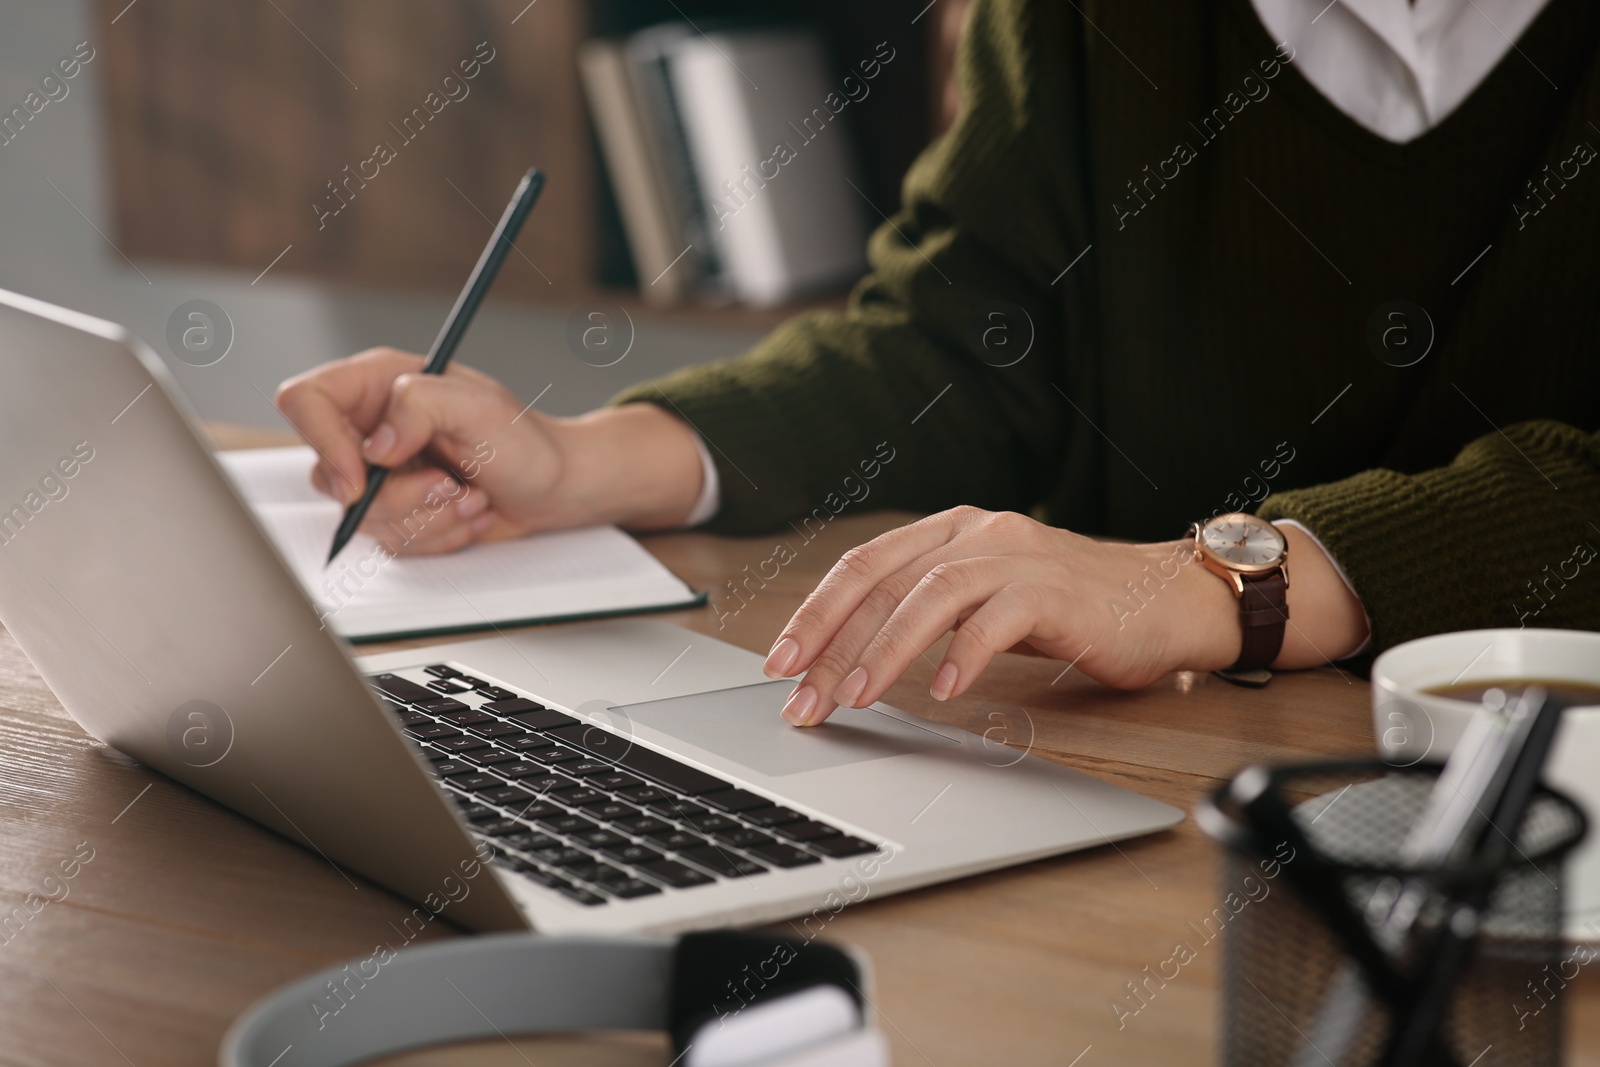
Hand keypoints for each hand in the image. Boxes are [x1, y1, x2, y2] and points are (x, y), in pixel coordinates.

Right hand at [274, 348, 705, 552]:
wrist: (555, 485)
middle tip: (451, 485)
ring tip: (472, 496)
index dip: (322, 444)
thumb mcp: (478, 407)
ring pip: (363, 519)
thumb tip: (374, 444)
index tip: (362, 481)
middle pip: (332, 477)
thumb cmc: (525, 439)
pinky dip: (437, 536)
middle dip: (399, 497)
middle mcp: (371, 428)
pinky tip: (469, 513)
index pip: (306, 402)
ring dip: (428, 518)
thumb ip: (419, 406)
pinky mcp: (397, 512)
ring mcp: (380, 475)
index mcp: (378, 383)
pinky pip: (391, 543)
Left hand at [760, 506, 1368, 725]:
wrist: (1168, 600)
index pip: (866, 565)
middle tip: (800, 695)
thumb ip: (929, 615)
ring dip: (884, 650)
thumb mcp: (987, 602)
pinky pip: (999, 618)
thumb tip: (850, 662)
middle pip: (884, 579)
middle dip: (832, 640)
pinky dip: (966, 653)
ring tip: (854, 698)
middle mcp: (978, 532)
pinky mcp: (1057, 589)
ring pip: (931, 594)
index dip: (816, 612)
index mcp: (952, 530)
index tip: (779, 663)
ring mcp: (1018, 556)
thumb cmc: (1073, 609)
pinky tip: (946, 690)